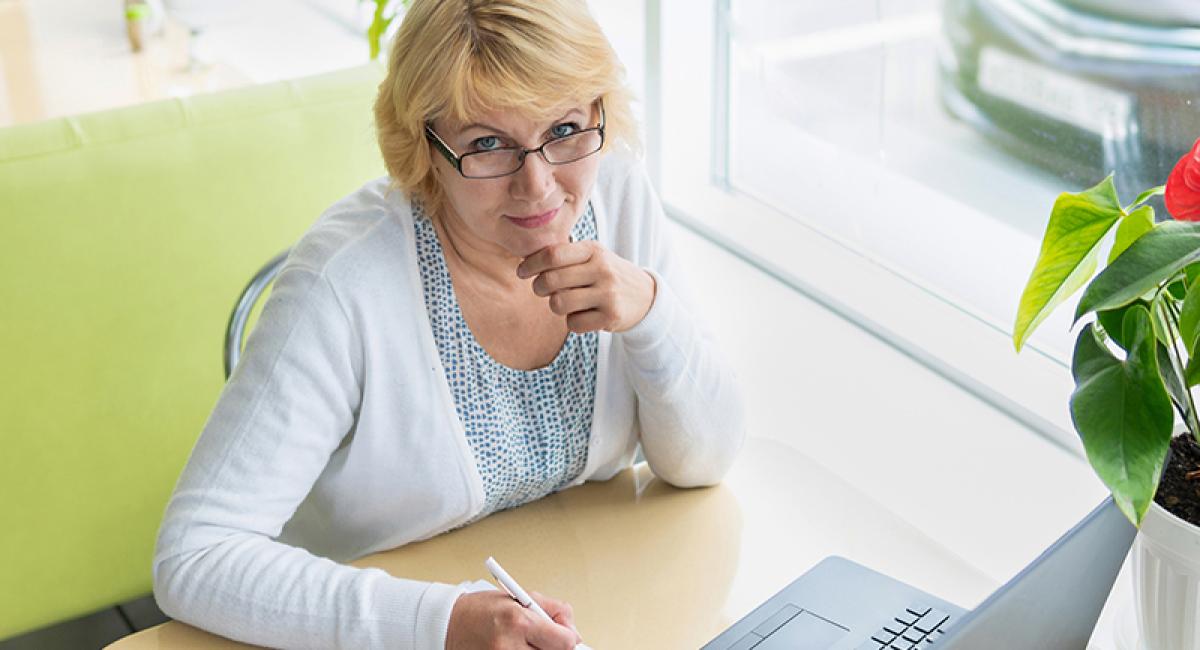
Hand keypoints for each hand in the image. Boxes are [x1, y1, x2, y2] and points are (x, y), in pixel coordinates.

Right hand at [445, 590, 580, 649]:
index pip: (564, 641)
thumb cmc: (482, 609)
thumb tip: (572, 629)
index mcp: (518, 622)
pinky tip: (520, 649)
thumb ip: (552, 610)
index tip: (567, 636)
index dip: (569, 637)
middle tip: (547, 641)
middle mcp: (510, 646)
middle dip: (555, 648)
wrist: (449, 624)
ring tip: (530, 644)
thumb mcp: (520, 597)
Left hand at [518, 241, 656, 332]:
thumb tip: (525, 262)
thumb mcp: (593, 256)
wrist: (646, 296)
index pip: (553, 254)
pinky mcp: (611, 317)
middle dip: (538, 287)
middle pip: (551, 280)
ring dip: (555, 305)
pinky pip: (573, 324)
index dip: (531, 264)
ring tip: (566, 302)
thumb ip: (564, 256)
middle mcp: (602, 269)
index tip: (522, 272)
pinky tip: (584, 315)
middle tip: (541, 290)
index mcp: (593, 250)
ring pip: (559, 303)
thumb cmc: (607, 275)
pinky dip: (572, 322)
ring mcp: (608, 294)